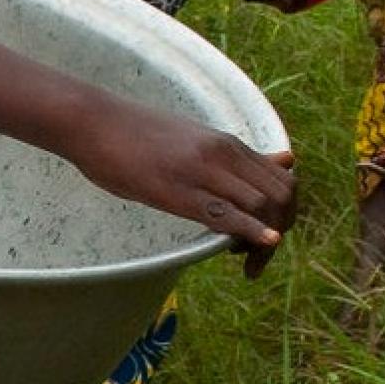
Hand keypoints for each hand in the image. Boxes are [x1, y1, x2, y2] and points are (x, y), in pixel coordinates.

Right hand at [67, 103, 296, 278]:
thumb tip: (289, 158)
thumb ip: (241, 155)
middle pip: (282, 196)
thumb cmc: (140, 135)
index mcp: (229, 144)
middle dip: (281, 231)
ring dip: (263, 241)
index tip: (267, 237)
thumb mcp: (197, 139)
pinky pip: (225, 213)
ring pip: (262, 206)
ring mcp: (202, 170)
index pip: (285, 181)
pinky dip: (252, 231)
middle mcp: (224, 154)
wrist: (95, 121)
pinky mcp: (178, 190)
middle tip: (256, 257)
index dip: (286, 215)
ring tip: (244, 262)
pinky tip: (264, 244)